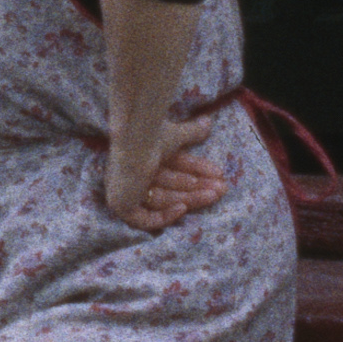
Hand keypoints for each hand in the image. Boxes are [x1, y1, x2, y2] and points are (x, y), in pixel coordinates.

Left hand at [97, 134, 232, 233]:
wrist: (134, 141)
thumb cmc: (151, 134)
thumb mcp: (177, 134)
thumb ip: (191, 132)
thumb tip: (208, 122)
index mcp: (141, 157)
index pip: (173, 168)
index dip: (196, 170)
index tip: (218, 173)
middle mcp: (132, 175)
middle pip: (170, 186)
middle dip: (198, 187)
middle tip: (222, 188)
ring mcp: (125, 192)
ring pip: (164, 200)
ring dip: (192, 198)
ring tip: (215, 193)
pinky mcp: (121, 206)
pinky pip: (145, 219)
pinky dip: (165, 216)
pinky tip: (183, 208)